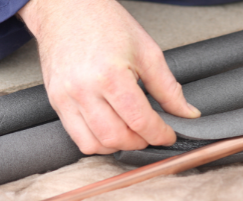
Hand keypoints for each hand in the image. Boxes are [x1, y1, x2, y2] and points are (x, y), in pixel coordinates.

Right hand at [17, 0, 200, 154]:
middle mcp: (84, 90)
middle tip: (150, 133)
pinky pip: (76, 136)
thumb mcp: (146, 52)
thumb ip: (168, 88)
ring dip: (117, 145)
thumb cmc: (105, 23)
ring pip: (94, 143)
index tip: (168, 134)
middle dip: (140, 142)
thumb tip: (187, 113)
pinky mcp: (55, 101)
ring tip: (129, 132)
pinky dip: (96, 141)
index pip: (140, 121)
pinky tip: (109, 128)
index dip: (160, 134)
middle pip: (116, 137)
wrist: (67, 9)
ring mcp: (65, 97)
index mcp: (111, 75)